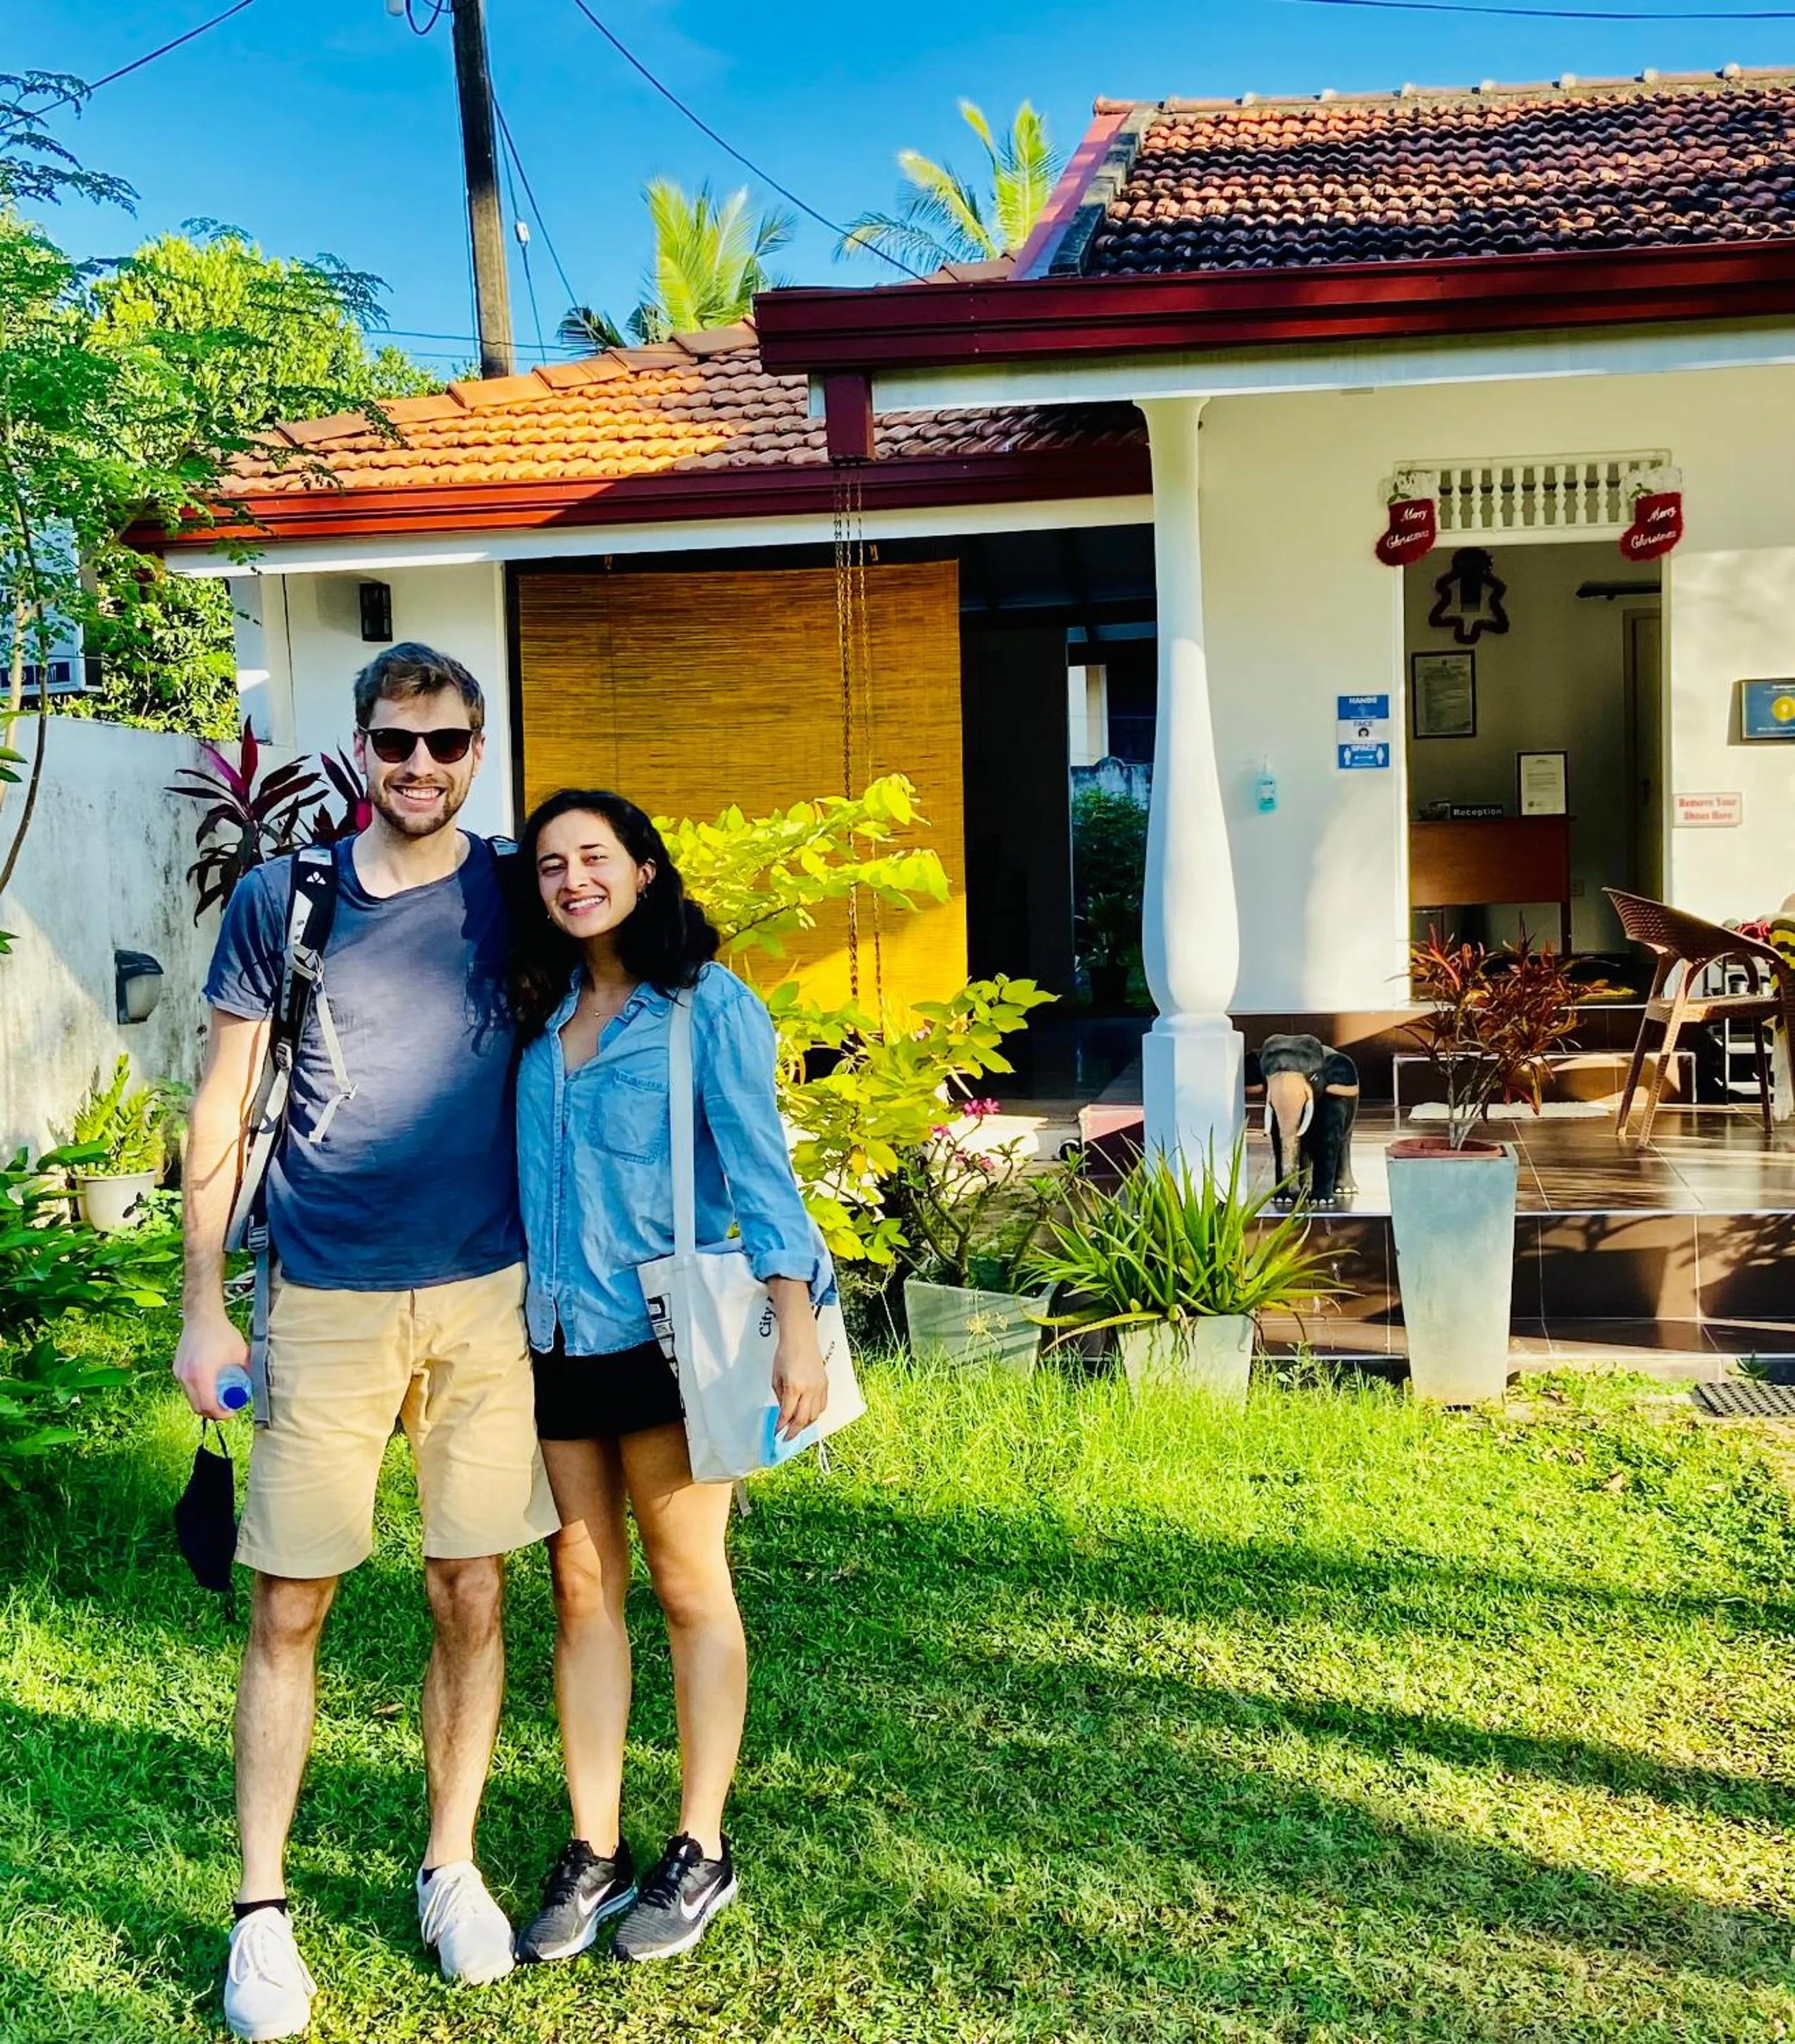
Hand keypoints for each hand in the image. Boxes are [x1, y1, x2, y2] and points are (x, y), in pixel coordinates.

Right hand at [172, 1306, 248, 1422]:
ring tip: (220, 1397)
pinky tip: (210, 1386)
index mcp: (202, 1374)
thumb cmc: (222, 1333)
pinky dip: (198, 1393)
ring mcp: (179, 1373)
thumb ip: (249, 1370)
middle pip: (198, 1407)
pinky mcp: (177, 1369)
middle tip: (227, 1409)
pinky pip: (187, 1389)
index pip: (208, 1405)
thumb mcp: (241, 1352)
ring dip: (205, 1403)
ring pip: (191, 1399)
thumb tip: (258, 1383)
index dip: (221, 1414)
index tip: (232, 1412)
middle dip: (213, 1412)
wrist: (202, 1317)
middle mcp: (187, 1377)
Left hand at [771, 1320, 828, 1440]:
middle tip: (786, 1438)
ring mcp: (819, 1387)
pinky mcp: (825, 1384)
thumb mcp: (776, 1376)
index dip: (781, 1426)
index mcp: (794, 1387)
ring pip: (815, 1415)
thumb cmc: (785, 1353)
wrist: (801, 1338)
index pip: (788, 1414)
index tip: (777, 1433)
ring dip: (805, 1425)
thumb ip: (780, 1396)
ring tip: (796, 1429)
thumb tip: (783, 1411)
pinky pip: (822, 1406)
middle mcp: (809, 1389)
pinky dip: (815, 1414)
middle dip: (794, 1432)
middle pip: (803, 1419)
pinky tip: (808, 1416)